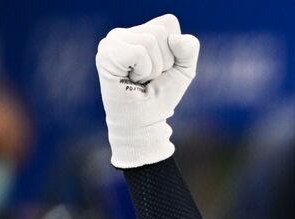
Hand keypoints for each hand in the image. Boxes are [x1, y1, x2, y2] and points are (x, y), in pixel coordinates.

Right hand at [95, 14, 199, 168]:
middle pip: (161, 32)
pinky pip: (139, 52)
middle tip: (150, 76)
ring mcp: (112, 41)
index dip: (175, 50)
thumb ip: (189, 49)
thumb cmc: (161, 95)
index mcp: (140, 32)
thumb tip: (177, 39)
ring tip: (140, 79)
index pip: (169, 23)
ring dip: (153, 68)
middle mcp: (123, 33)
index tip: (163, 68)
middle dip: (165, 61)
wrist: (145, 120)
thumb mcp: (184, 70)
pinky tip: (132, 79)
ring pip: (150, 41)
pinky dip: (143, 70)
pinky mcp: (106, 54)